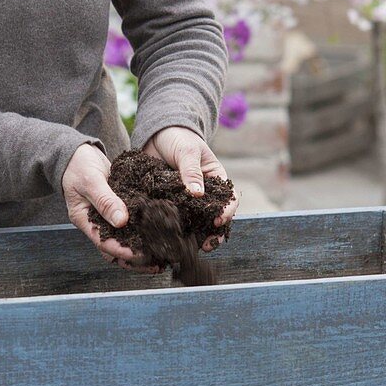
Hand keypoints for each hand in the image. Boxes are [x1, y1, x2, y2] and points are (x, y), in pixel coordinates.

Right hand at [62, 143, 158, 272]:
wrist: (77, 153)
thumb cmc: (78, 165)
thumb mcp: (91, 181)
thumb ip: (105, 200)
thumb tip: (121, 221)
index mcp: (85, 220)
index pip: (103, 243)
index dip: (122, 252)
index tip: (141, 255)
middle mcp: (96, 224)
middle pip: (115, 250)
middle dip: (134, 260)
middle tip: (155, 265)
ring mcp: (107, 219)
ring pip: (124, 242)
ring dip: (140, 251)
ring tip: (159, 259)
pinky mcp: (118, 210)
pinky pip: (130, 228)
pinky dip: (142, 235)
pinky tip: (157, 238)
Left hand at [143, 126, 239, 250]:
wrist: (157, 136)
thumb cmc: (178, 139)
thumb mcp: (187, 151)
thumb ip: (191, 171)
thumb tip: (197, 194)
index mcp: (216, 179)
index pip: (229, 198)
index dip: (227, 211)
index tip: (218, 220)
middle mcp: (205, 193)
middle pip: (215, 217)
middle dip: (214, 233)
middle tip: (208, 245)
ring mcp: (189, 201)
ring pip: (197, 223)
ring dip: (197, 237)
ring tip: (192, 249)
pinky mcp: (173, 205)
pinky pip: (178, 220)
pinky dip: (177, 231)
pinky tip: (172, 241)